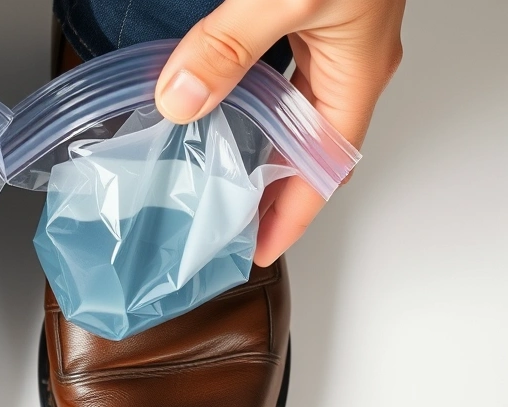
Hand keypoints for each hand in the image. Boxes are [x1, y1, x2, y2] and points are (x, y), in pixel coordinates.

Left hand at [155, 0, 404, 265]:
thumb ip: (230, 46)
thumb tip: (182, 99)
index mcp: (357, 72)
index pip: (324, 168)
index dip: (292, 216)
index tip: (256, 249)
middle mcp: (348, 61)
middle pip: (306, 147)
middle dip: (268, 187)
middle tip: (224, 219)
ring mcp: (330, 35)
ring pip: (289, 108)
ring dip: (255, 140)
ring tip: (212, 167)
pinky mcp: (308, 11)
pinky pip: (275, 69)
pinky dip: (244, 91)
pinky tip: (212, 94)